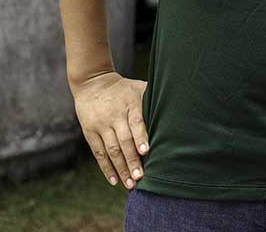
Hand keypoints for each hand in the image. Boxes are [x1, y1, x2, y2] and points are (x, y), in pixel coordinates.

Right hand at [71, 71, 148, 189]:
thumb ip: (152, 99)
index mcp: (130, 103)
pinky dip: (106, 168)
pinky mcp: (90, 132)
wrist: (93, 82)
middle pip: (124, 141)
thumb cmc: (123, 88)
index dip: (140, 137)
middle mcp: (115, 115)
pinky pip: (99, 153)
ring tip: (130, 183)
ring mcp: (101, 124)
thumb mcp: (138, 88)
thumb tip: (175, 110)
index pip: (136, 122)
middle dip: (132, 160)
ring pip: (111, 150)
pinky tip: (114, 180)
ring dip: (121, 168)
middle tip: (140, 177)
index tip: (146, 152)